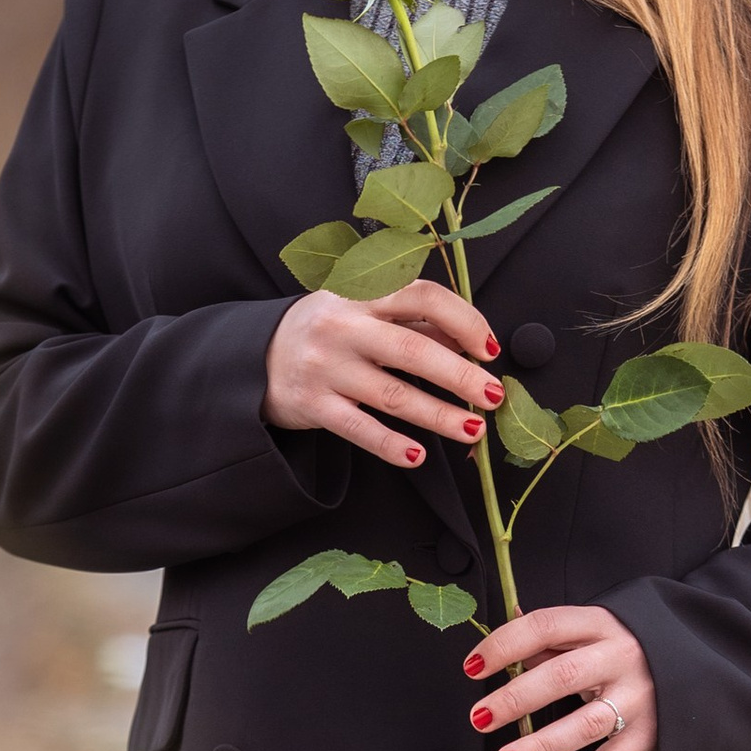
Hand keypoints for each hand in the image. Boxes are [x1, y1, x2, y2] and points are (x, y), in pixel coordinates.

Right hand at [264, 280, 505, 470]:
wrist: (256, 357)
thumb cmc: (327, 331)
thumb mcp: (363, 311)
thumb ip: (414, 322)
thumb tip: (471, 342)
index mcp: (362, 294)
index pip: (422, 296)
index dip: (463, 320)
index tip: (488, 348)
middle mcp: (344, 327)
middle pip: (414, 350)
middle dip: (461, 376)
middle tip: (494, 396)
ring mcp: (326, 367)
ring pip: (394, 395)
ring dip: (440, 416)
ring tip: (473, 430)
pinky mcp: (313, 405)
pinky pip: (360, 429)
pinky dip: (391, 445)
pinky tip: (417, 456)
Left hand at [464, 604, 656, 750]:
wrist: (700, 669)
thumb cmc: (629, 649)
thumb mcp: (596, 631)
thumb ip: (550, 635)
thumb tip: (503, 631)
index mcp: (600, 624)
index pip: (545, 626)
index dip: (504, 645)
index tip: (473, 667)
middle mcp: (619, 658)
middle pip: (562, 675)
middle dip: (516, 698)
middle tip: (480, 718)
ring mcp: (636, 699)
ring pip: (585, 724)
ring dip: (542, 746)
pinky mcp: (648, 735)